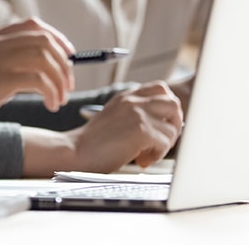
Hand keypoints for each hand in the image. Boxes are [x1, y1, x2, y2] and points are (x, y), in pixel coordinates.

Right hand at [0, 18, 75, 136]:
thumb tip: (36, 70)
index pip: (31, 25)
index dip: (56, 38)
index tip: (67, 57)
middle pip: (43, 39)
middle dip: (63, 62)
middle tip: (67, 85)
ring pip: (45, 57)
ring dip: (60, 79)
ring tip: (59, 99)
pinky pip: (39, 79)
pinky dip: (51, 92)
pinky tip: (50, 106)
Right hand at [68, 81, 182, 169]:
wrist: (74, 152)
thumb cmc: (93, 143)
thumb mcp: (114, 119)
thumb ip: (135, 115)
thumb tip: (163, 126)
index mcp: (125, 97)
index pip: (160, 89)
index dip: (166, 109)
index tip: (158, 126)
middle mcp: (133, 101)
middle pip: (173, 103)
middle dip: (173, 124)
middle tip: (160, 140)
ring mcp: (138, 114)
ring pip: (173, 126)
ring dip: (166, 143)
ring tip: (147, 153)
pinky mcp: (141, 131)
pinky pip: (166, 142)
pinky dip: (157, 155)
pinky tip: (141, 160)